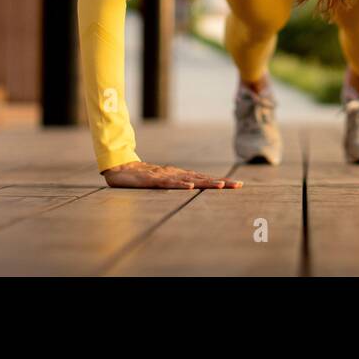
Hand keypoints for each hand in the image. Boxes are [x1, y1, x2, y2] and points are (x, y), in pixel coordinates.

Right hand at [101, 160, 242, 189]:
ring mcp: (165, 176)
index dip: (220, 182)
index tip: (237, 185)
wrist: (120, 169)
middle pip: (201, 178)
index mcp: (179, 175)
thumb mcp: (163, 183)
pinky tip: (190, 186)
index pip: (203, 179)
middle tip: (238, 185)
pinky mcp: (153, 180)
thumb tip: (193, 188)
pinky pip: (168, 183)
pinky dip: (180, 184)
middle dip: (220, 182)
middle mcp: (176, 174)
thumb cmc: (142, 177)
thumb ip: (176, 184)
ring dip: (205, 182)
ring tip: (221, 185)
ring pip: (189, 179)